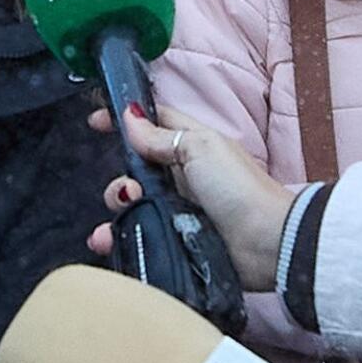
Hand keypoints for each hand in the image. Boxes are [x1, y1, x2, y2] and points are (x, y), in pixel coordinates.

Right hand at [83, 106, 296, 291]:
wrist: (266, 244)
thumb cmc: (238, 188)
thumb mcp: (200, 148)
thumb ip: (161, 136)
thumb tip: (129, 117)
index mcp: (191, 147)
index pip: (153, 124)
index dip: (126, 119)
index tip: (95, 122)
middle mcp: (182, 178)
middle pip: (136, 170)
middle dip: (121, 178)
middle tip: (128, 190)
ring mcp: (178, 211)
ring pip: (134, 205)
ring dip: (119, 207)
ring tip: (125, 213)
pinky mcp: (175, 241)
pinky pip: (139, 237)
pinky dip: (118, 238)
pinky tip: (106, 240)